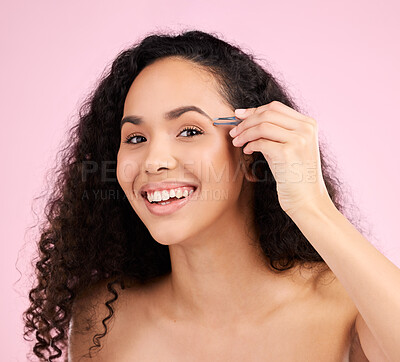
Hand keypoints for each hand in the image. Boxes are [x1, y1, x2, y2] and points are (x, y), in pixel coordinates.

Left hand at [229, 101, 332, 216]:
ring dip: (245, 133)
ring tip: (237, 142)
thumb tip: (246, 118)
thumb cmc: (294, 175)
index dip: (254, 110)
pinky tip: (247, 151)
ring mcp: (298, 140)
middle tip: (234, 132)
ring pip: (262, 126)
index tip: (238, 115)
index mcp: (308, 124)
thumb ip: (274, 132)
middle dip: (246, 121)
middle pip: (267, 114)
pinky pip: (261, 142)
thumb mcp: (288, 147)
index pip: (275, 107)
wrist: (307, 200)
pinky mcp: (288, 153)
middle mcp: (305, 129)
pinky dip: (250, 145)